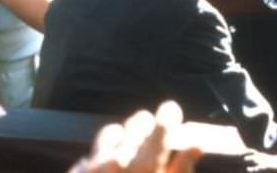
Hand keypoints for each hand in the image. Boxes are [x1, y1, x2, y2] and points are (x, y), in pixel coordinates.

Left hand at [69, 101, 201, 172]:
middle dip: (146, 126)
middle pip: (138, 123)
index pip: (163, 126)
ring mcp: (97, 165)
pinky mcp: (80, 171)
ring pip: (113, 133)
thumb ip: (181, 169)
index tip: (171, 111)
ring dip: (122, 139)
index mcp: (149, 165)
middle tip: (150, 135)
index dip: (169, 116)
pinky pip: (90, 156)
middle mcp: (122, 160)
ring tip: (127, 155)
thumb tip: (196, 143)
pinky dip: (100, 160)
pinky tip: (107, 172)